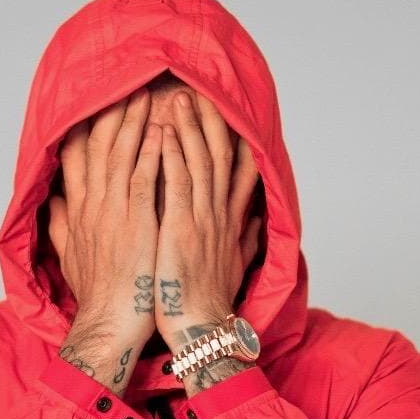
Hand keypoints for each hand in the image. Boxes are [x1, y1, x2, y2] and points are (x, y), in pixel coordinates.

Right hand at [48, 87, 163, 385]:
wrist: (109, 325)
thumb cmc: (98, 297)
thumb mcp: (70, 258)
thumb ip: (61, 227)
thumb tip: (53, 205)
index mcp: (78, 211)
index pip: (76, 157)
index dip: (86, 125)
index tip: (98, 103)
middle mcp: (93, 205)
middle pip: (99, 145)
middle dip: (114, 112)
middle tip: (130, 83)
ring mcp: (115, 211)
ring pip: (123, 154)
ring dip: (135, 121)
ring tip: (150, 94)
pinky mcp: (137, 222)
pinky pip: (146, 177)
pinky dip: (153, 151)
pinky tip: (162, 130)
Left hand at [154, 88, 263, 356]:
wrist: (198, 328)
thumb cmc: (207, 301)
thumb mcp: (232, 265)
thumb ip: (244, 239)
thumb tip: (255, 222)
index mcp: (229, 221)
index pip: (240, 171)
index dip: (236, 138)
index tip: (229, 112)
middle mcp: (219, 214)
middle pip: (220, 155)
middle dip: (210, 120)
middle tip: (199, 90)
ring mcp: (201, 219)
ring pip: (199, 161)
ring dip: (190, 127)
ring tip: (179, 98)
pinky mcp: (180, 229)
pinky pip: (176, 183)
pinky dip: (172, 155)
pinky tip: (164, 132)